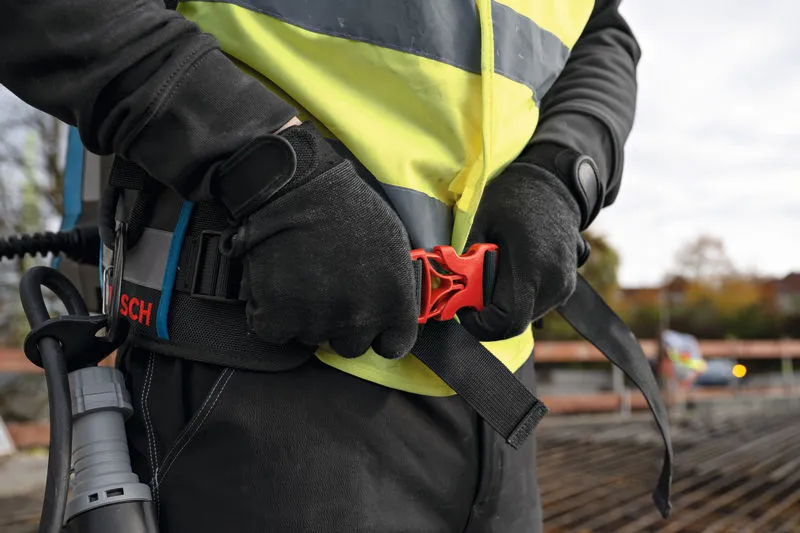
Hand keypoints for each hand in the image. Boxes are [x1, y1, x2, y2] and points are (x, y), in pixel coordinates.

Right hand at [219, 122, 418, 358]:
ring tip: (302, 281)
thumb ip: (395, 286)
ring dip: (307, 317)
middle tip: (330, 294)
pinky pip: (276, 332)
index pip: (394, 346)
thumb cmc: (351, 208)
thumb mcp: (395, 245)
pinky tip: (278, 286)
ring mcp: (318, 323)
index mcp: (394, 304)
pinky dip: (272, 315)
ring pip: (312, 338)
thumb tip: (389, 307)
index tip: (370, 321)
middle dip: (342, 325)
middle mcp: (360, 321)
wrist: (298, 188)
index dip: (381, 335)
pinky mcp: (278, 319)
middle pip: (351, 345)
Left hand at [458, 160, 581, 340]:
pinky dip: (517, 297)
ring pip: (526, 315)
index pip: (508, 322)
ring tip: (491, 274)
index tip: (464, 309)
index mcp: (531, 268)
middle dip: (488, 311)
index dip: (481, 325)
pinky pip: (537, 305)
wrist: (554, 185)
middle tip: (472, 288)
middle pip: (514, 321)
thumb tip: (445, 285)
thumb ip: (465, 258)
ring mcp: (564, 286)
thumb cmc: (514, 198)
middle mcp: (553, 283)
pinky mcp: (566, 286)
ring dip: (503, 304)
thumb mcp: (480, 221)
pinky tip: (508, 272)